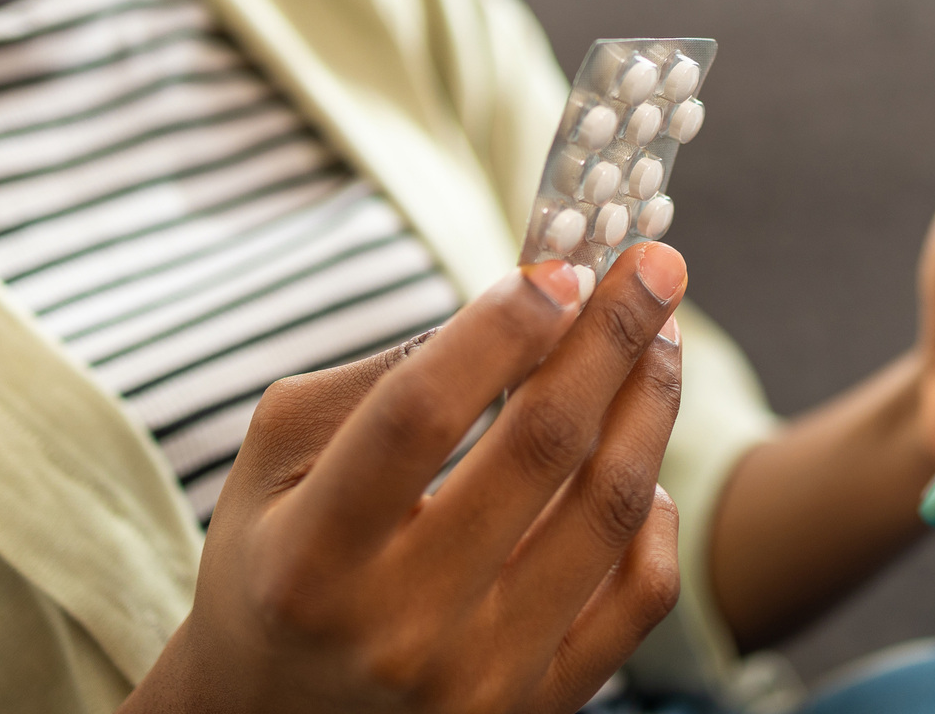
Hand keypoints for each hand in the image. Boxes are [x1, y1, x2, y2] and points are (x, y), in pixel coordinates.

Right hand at [122, 243, 688, 713]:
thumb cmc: (274, 569)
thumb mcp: (271, 467)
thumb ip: (373, 383)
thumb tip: (510, 310)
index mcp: (312, 557)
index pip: (420, 414)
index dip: (499, 329)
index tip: (558, 265)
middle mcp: (397, 627)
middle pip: (538, 449)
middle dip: (610, 337)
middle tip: (654, 265)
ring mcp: (477, 680)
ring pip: (605, 514)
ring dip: (649, 405)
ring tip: (662, 338)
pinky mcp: (536, 709)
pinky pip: (636, 599)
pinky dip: (655, 518)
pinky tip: (644, 463)